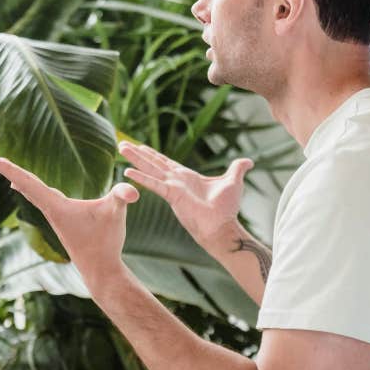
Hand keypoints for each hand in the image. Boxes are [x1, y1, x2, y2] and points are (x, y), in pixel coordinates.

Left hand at [0, 155, 138, 289]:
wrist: (100, 270)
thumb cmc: (105, 242)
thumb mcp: (116, 213)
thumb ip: (122, 197)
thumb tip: (132, 190)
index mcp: (55, 205)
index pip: (28, 181)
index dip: (8, 167)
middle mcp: (50, 209)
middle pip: (25, 184)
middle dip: (8, 170)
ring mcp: (54, 216)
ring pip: (32, 193)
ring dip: (20, 180)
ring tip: (7, 171)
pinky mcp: (61, 221)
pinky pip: (41, 199)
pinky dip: (32, 189)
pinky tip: (32, 189)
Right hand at [118, 141, 253, 257]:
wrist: (223, 226)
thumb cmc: (227, 208)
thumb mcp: (233, 181)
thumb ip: (237, 169)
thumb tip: (248, 161)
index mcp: (186, 177)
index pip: (166, 162)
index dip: (153, 154)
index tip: (141, 146)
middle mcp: (176, 181)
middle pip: (153, 163)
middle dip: (138, 154)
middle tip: (122, 144)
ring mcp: (172, 188)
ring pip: (150, 169)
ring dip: (135, 159)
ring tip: (121, 148)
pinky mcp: (172, 195)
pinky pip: (154, 184)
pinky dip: (141, 178)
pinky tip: (127, 171)